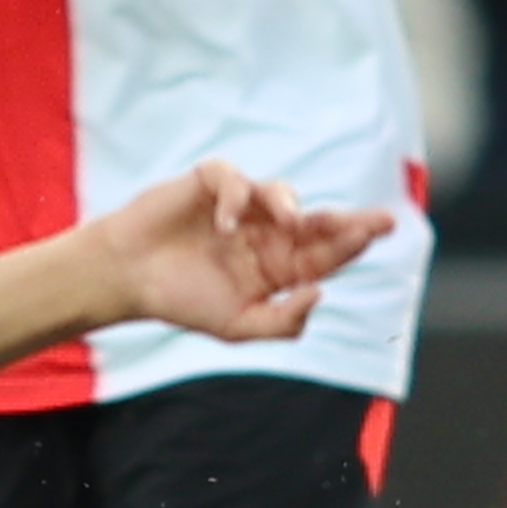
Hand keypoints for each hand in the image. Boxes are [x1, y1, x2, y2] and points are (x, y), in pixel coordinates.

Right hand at [96, 161, 391, 343]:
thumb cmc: (182, 302)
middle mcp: (266, 234)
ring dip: (291, 205)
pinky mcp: (211, 185)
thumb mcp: (238, 326)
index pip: (322, 255)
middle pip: (315, 222)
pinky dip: (235, 199)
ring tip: (292, 224)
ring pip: (281, 193)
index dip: (351, 243)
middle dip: (346, 220)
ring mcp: (241, 207)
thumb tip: (320, 293)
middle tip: (377, 221)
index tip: (378, 232)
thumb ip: (283, 320)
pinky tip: (224, 226)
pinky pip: (234, 180)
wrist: (128, 279)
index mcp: (276, 268)